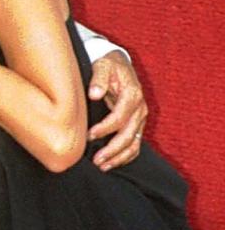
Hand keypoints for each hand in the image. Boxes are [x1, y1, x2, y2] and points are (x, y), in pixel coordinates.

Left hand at [87, 50, 147, 171]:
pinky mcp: (137, 123)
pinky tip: (112, 163)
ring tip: (102, 166)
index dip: (105, 128)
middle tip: (96, 160)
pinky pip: (135, 144)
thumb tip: (94, 94)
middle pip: (129, 134)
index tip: (89, 135)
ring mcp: (140, 118)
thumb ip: (98, 79)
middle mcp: (140, 108)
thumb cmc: (108, 65)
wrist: (118, 63)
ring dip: (119, 157)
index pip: (120, 117)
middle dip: (113, 149)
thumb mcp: (102, 65)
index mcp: (132, 95)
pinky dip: (125, 156)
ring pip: (134, 143)